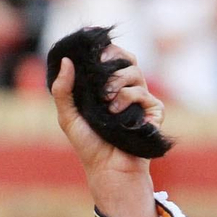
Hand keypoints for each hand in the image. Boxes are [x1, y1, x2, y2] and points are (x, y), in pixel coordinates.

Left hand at [50, 42, 161, 216]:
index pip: (112, 56)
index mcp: (107, 86)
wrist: (107, 168)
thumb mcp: (68, 116)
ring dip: (117, 83)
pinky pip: (144, 94)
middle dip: (112, 61)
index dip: (105, 48)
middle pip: (127, 58)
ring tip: (106, 102)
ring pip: (135, 73)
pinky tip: (117, 112)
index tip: (94, 48)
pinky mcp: (153, 112)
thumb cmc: (88, 144)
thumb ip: (63, 90)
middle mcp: (125, 89)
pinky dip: (129, 99)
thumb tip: (66, 60)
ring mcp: (141, 100)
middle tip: (100, 69)